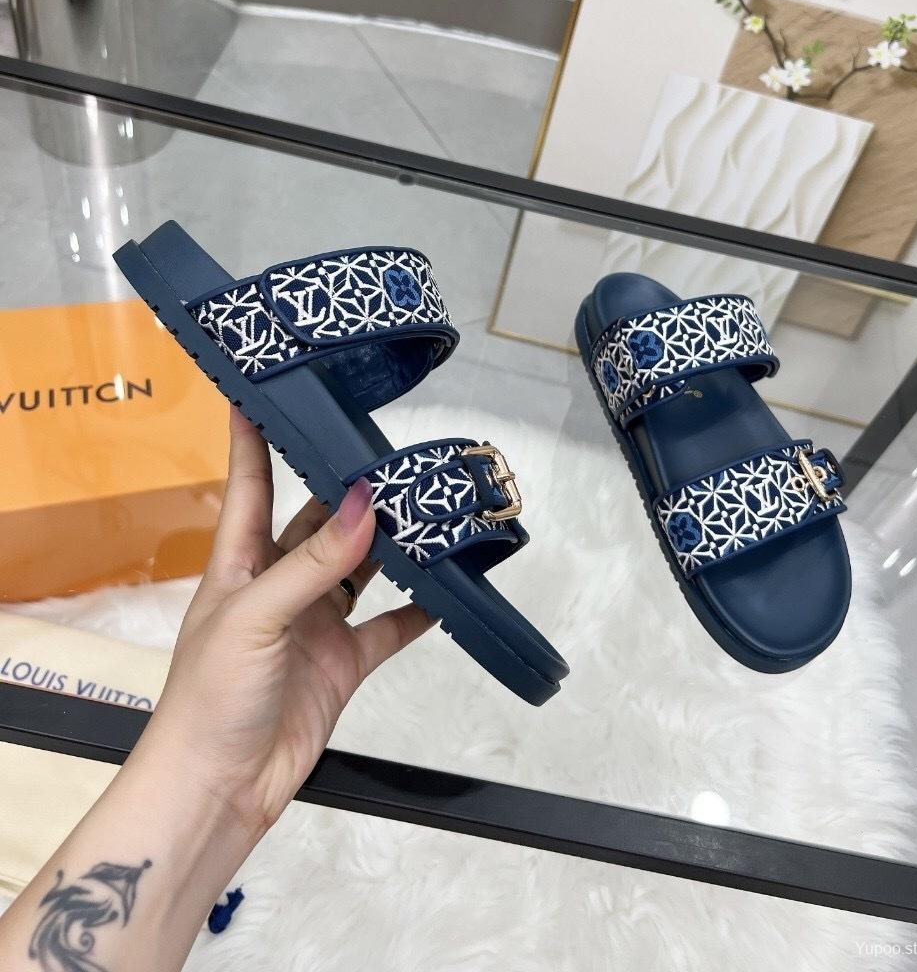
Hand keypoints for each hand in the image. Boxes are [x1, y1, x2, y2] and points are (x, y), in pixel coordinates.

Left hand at [140, 408, 431, 837]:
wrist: (220, 789)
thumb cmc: (209, 699)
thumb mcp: (255, 618)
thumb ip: (313, 563)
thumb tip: (363, 504)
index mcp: (240, 564)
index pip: (250, 484)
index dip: (253, 437)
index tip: (261, 388)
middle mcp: (279, 585)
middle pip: (318, 520)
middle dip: (350, 489)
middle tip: (391, 451)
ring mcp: (314, 623)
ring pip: (360, 567)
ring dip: (391, 542)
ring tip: (429, 509)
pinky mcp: (343, 663)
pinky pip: (389, 626)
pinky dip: (418, 610)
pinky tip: (446, 589)